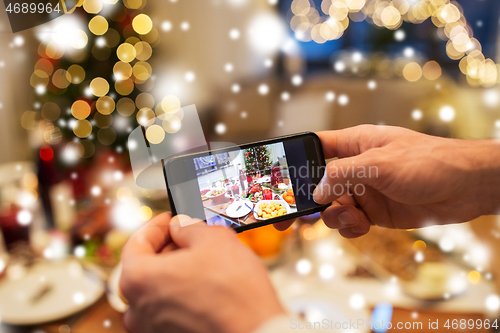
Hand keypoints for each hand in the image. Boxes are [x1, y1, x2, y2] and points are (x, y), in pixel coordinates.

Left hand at [120, 213, 284, 332]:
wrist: (256, 331)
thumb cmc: (233, 290)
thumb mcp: (214, 239)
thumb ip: (189, 226)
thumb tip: (180, 225)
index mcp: (138, 279)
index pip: (137, 243)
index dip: (158, 226)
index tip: (173, 219)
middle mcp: (138, 308)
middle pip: (146, 268)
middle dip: (170, 249)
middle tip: (192, 237)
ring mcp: (153, 328)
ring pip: (159, 290)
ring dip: (178, 272)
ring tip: (205, 260)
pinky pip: (171, 310)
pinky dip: (184, 294)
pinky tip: (208, 285)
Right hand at [275, 125, 499, 237]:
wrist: (466, 188)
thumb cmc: (429, 162)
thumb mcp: (380, 164)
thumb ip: (342, 175)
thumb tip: (316, 193)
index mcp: (355, 144)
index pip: (315, 147)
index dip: (296, 160)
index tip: (278, 177)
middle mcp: (356, 167)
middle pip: (318, 184)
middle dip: (305, 200)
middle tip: (287, 218)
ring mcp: (365, 191)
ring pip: (332, 207)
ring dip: (333, 217)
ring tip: (349, 218)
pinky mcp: (375, 212)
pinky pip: (350, 222)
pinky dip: (350, 228)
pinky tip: (361, 225)